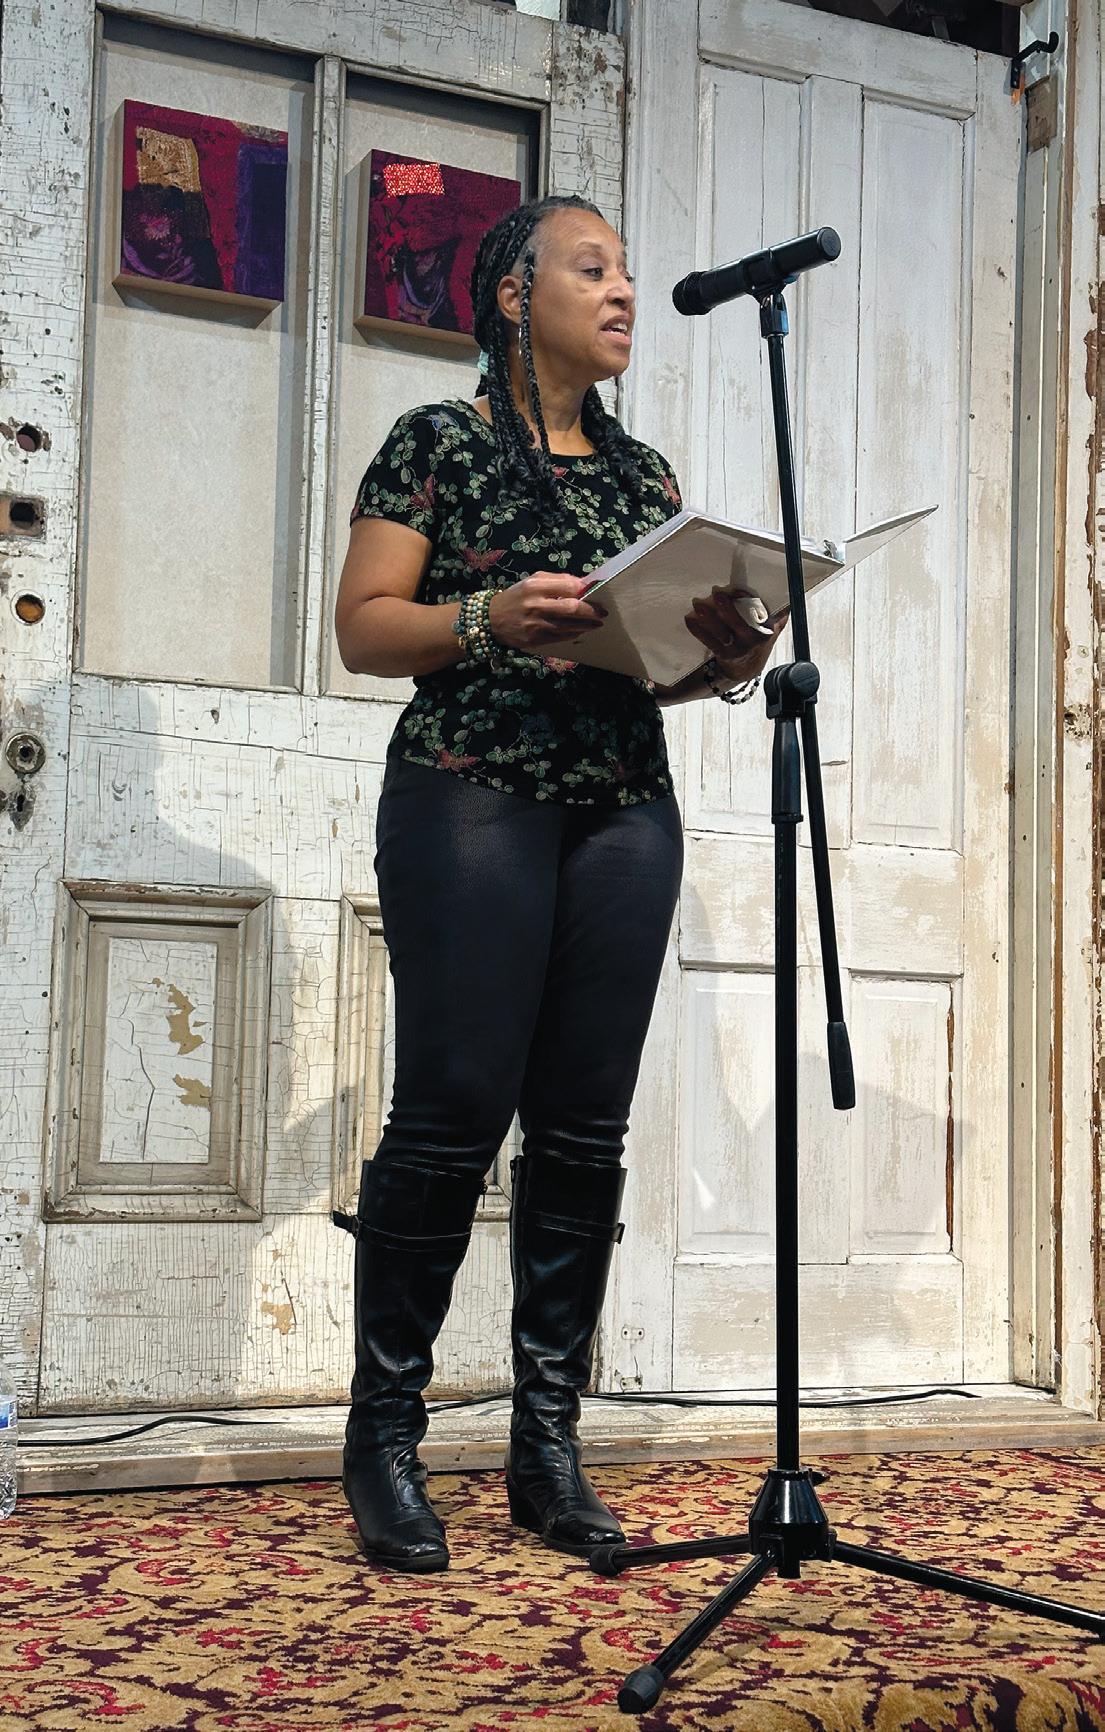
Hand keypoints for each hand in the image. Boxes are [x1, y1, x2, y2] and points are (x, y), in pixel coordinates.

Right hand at [487, 573, 606, 651]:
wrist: (491, 620)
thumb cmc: (516, 597)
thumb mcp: (533, 581)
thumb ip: (557, 580)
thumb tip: (583, 583)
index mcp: (535, 586)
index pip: (569, 586)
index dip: (586, 590)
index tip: (596, 592)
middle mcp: (536, 605)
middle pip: (572, 608)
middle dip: (591, 611)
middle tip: (602, 612)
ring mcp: (536, 624)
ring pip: (569, 625)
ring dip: (587, 625)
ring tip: (597, 622)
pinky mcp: (535, 639)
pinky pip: (561, 637)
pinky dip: (574, 633)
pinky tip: (581, 630)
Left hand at [685, 587, 788, 682]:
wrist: (745, 671)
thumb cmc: (757, 645)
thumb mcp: (772, 634)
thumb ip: (779, 619)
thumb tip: (790, 602)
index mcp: (765, 632)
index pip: (759, 613)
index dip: (747, 601)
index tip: (736, 591)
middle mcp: (751, 641)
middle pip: (738, 623)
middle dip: (727, 608)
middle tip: (716, 593)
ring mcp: (736, 650)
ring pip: (721, 633)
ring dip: (708, 619)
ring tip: (697, 605)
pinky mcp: (723, 655)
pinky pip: (709, 642)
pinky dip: (698, 630)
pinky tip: (689, 619)